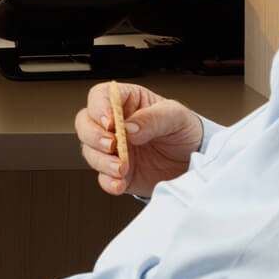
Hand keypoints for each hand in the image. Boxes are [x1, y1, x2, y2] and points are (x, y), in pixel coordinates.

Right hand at [74, 83, 203, 196]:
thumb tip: (129, 128)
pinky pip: (102, 177)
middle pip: (85, 123)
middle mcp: (115, 125)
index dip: (99, 107)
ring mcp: (114, 150)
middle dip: (93, 136)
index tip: (109, 122)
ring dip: (102, 162)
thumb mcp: (176, 116)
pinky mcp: (118, 172)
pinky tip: (120, 182)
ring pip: (90, 152)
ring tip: (122, 168)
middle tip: (112, 145)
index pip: (101, 96)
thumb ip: (152, 119)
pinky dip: (108, 181)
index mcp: (127, 102)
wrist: (194, 161)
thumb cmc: (184, 131)